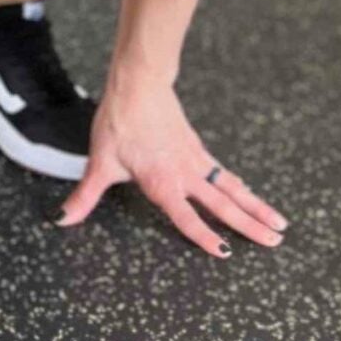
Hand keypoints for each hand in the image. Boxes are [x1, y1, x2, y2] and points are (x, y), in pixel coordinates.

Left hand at [56, 78, 285, 254]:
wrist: (137, 87)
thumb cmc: (117, 125)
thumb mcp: (98, 164)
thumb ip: (84, 197)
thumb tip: (61, 219)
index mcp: (162, 183)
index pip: (187, 217)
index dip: (204, 236)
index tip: (225, 253)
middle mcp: (185, 175)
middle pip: (223, 206)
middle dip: (249, 226)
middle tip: (275, 242)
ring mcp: (196, 161)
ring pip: (232, 189)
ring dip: (256, 207)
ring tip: (280, 225)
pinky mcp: (197, 149)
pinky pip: (224, 173)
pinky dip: (240, 187)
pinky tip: (248, 194)